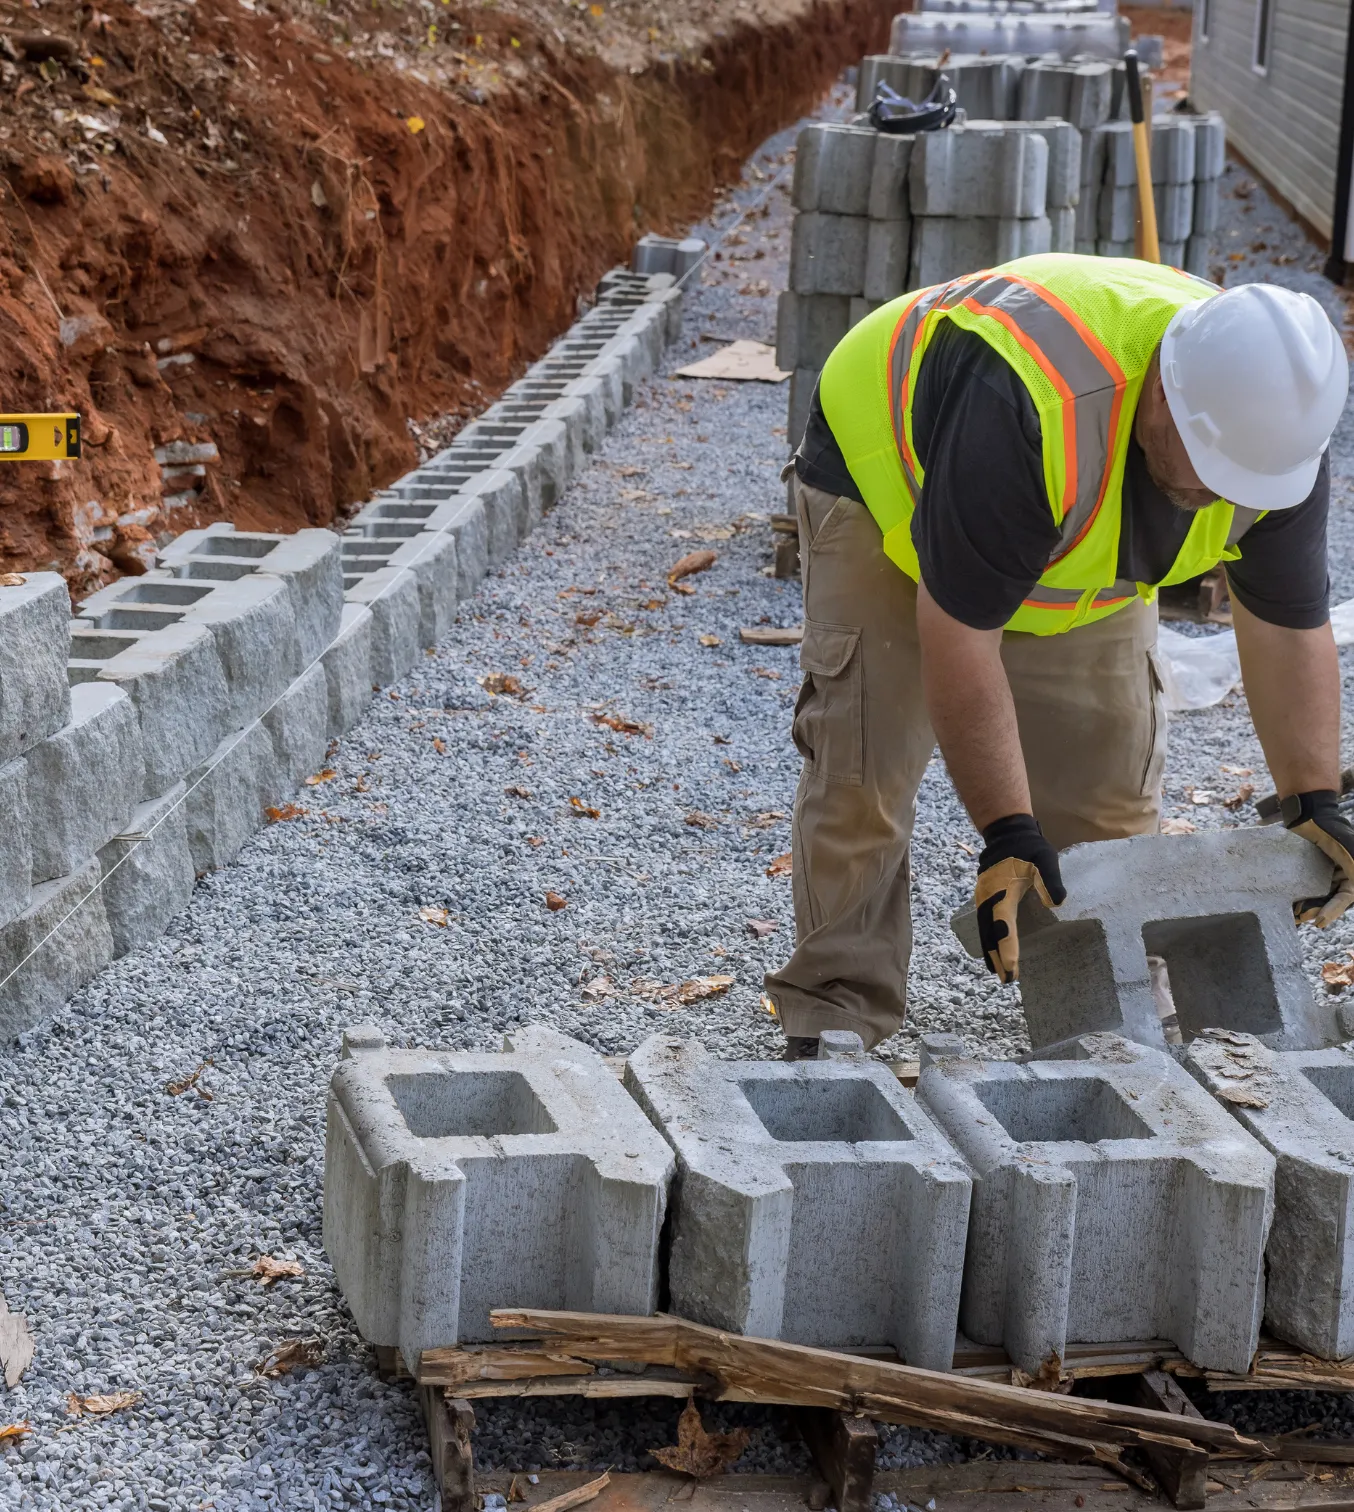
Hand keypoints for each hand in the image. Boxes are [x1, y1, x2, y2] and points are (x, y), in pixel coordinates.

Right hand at [973, 815, 1065, 982]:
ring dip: (990, 951)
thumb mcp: (1044, 859)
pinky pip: (984, 922)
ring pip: (984, 929)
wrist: (1006, 832)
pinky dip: (987, 938)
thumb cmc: (1028, 847)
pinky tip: (992, 949)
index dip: (1008, 948)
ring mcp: (984, 898)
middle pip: (990, 933)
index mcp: (1002, 892)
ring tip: (996, 971)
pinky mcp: (985, 897)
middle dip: (997, 957)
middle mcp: (988, 898)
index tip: (1012, 968)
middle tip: (1005, 979)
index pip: (1004, 926)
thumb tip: (1058, 902)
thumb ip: (1050, 880)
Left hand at [1282, 790, 1353, 926]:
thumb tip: (1352, 895)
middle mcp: (1342, 873)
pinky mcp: (1310, 869)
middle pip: (1332, 899)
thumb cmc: (1328, 827)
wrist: (1309, 810)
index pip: (1346, 897)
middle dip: (1317, 910)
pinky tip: (1288, 903)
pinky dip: (1300, 895)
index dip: (1334, 911)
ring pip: (1319, 895)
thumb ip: (1352, 868)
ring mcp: (1326, 872)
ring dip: (1307, 905)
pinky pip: (1307, 886)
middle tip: (1300, 918)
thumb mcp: (1345, 850)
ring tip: (1292, 915)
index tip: (1319, 922)